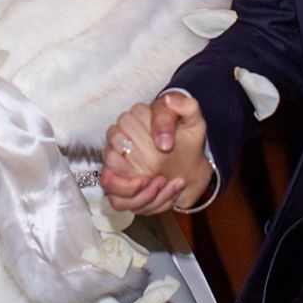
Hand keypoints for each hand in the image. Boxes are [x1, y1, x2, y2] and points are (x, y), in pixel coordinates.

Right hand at [101, 91, 212, 214]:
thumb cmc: (187, 142)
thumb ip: (187, 106)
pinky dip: (137, 201)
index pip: (124, 124)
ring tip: (162, 183)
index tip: (167, 147)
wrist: (192, 167)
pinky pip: (116, 200)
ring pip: (109, 180)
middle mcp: (120, 144)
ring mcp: (118, 168)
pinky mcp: (122, 189)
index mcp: (135, 122)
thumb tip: (168, 102)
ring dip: (137, 189)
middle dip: (137, 166)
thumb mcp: (194, 122)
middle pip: (111, 155)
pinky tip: (159, 193)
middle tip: (162, 172)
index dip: (143, 137)